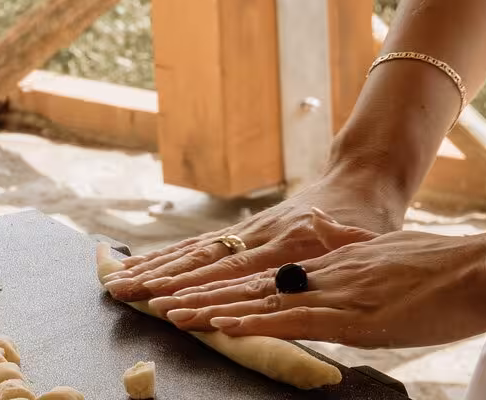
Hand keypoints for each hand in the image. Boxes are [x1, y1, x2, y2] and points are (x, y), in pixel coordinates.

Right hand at [104, 167, 405, 301]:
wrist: (358, 181)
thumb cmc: (366, 219)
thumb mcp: (365, 236)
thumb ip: (347, 249)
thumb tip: (332, 263)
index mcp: (288, 241)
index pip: (235, 272)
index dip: (200, 290)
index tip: (169, 304)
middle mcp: (259, 234)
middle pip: (202, 260)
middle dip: (161, 280)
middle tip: (124, 293)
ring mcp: (246, 231)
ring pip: (192, 251)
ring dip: (153, 268)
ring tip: (118, 282)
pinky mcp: (240, 230)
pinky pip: (198, 245)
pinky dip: (167, 256)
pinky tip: (140, 264)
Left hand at [153, 216, 485, 347]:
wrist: (478, 265)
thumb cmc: (438, 270)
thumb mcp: (381, 269)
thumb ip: (350, 279)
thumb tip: (328, 290)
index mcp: (326, 264)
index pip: (261, 274)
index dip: (219, 282)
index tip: (183, 287)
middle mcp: (320, 273)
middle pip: (247, 282)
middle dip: (198, 291)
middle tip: (155, 297)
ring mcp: (332, 291)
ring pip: (258, 298)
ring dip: (211, 306)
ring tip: (169, 312)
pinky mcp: (352, 315)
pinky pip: (291, 317)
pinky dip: (253, 320)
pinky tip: (221, 323)